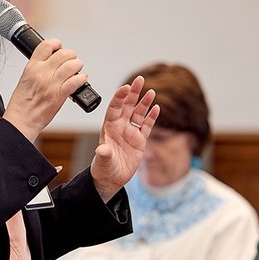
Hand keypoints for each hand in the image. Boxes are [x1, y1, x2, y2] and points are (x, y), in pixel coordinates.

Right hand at [3, 39, 88, 141]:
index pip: (47, 45)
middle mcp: (42, 73)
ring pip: (72, 65)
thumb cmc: (21, 104)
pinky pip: (76, 81)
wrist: (20, 121)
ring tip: (77, 69)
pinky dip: (82, 79)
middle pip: (63, 53)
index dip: (57, 44)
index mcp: (31, 67)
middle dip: (71, 55)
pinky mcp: (59, 95)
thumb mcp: (25, 79)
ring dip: (78, 65)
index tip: (60, 48)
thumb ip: (37, 69)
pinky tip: (81, 80)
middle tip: (71, 61)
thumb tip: (51, 62)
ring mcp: (51, 83)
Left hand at [91, 76, 158, 201]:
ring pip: (138, 114)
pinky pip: (146, 126)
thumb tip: (102, 149)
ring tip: (151, 91)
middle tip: (140, 79)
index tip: (126, 87)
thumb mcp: (103, 161)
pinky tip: (156, 108)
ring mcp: (130, 133)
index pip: (114, 108)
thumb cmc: (103, 168)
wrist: (112, 179)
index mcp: (109, 128)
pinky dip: (151, 117)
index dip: (119, 97)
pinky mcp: (139, 141)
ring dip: (144, 103)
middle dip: (134, 93)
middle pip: (127, 106)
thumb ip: (104, 154)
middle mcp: (120, 127)